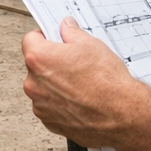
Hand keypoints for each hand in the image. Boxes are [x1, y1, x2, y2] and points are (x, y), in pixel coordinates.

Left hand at [22, 18, 145, 148]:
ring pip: (43, 88)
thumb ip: (71, 32)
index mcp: (39, 59)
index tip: (55, 39)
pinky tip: (80, 99)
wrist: (120, 114)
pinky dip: (61, 103)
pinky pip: (50, 106)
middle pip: (36, 66)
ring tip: (80, 83)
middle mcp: (34, 84)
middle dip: (52, 62)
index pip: (30, 40)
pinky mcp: (50, 122)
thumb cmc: (106, 83)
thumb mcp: (90, 44)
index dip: (45, 37)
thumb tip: (66, 28)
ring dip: (55, 85)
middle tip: (74, 62)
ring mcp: (40, 106)